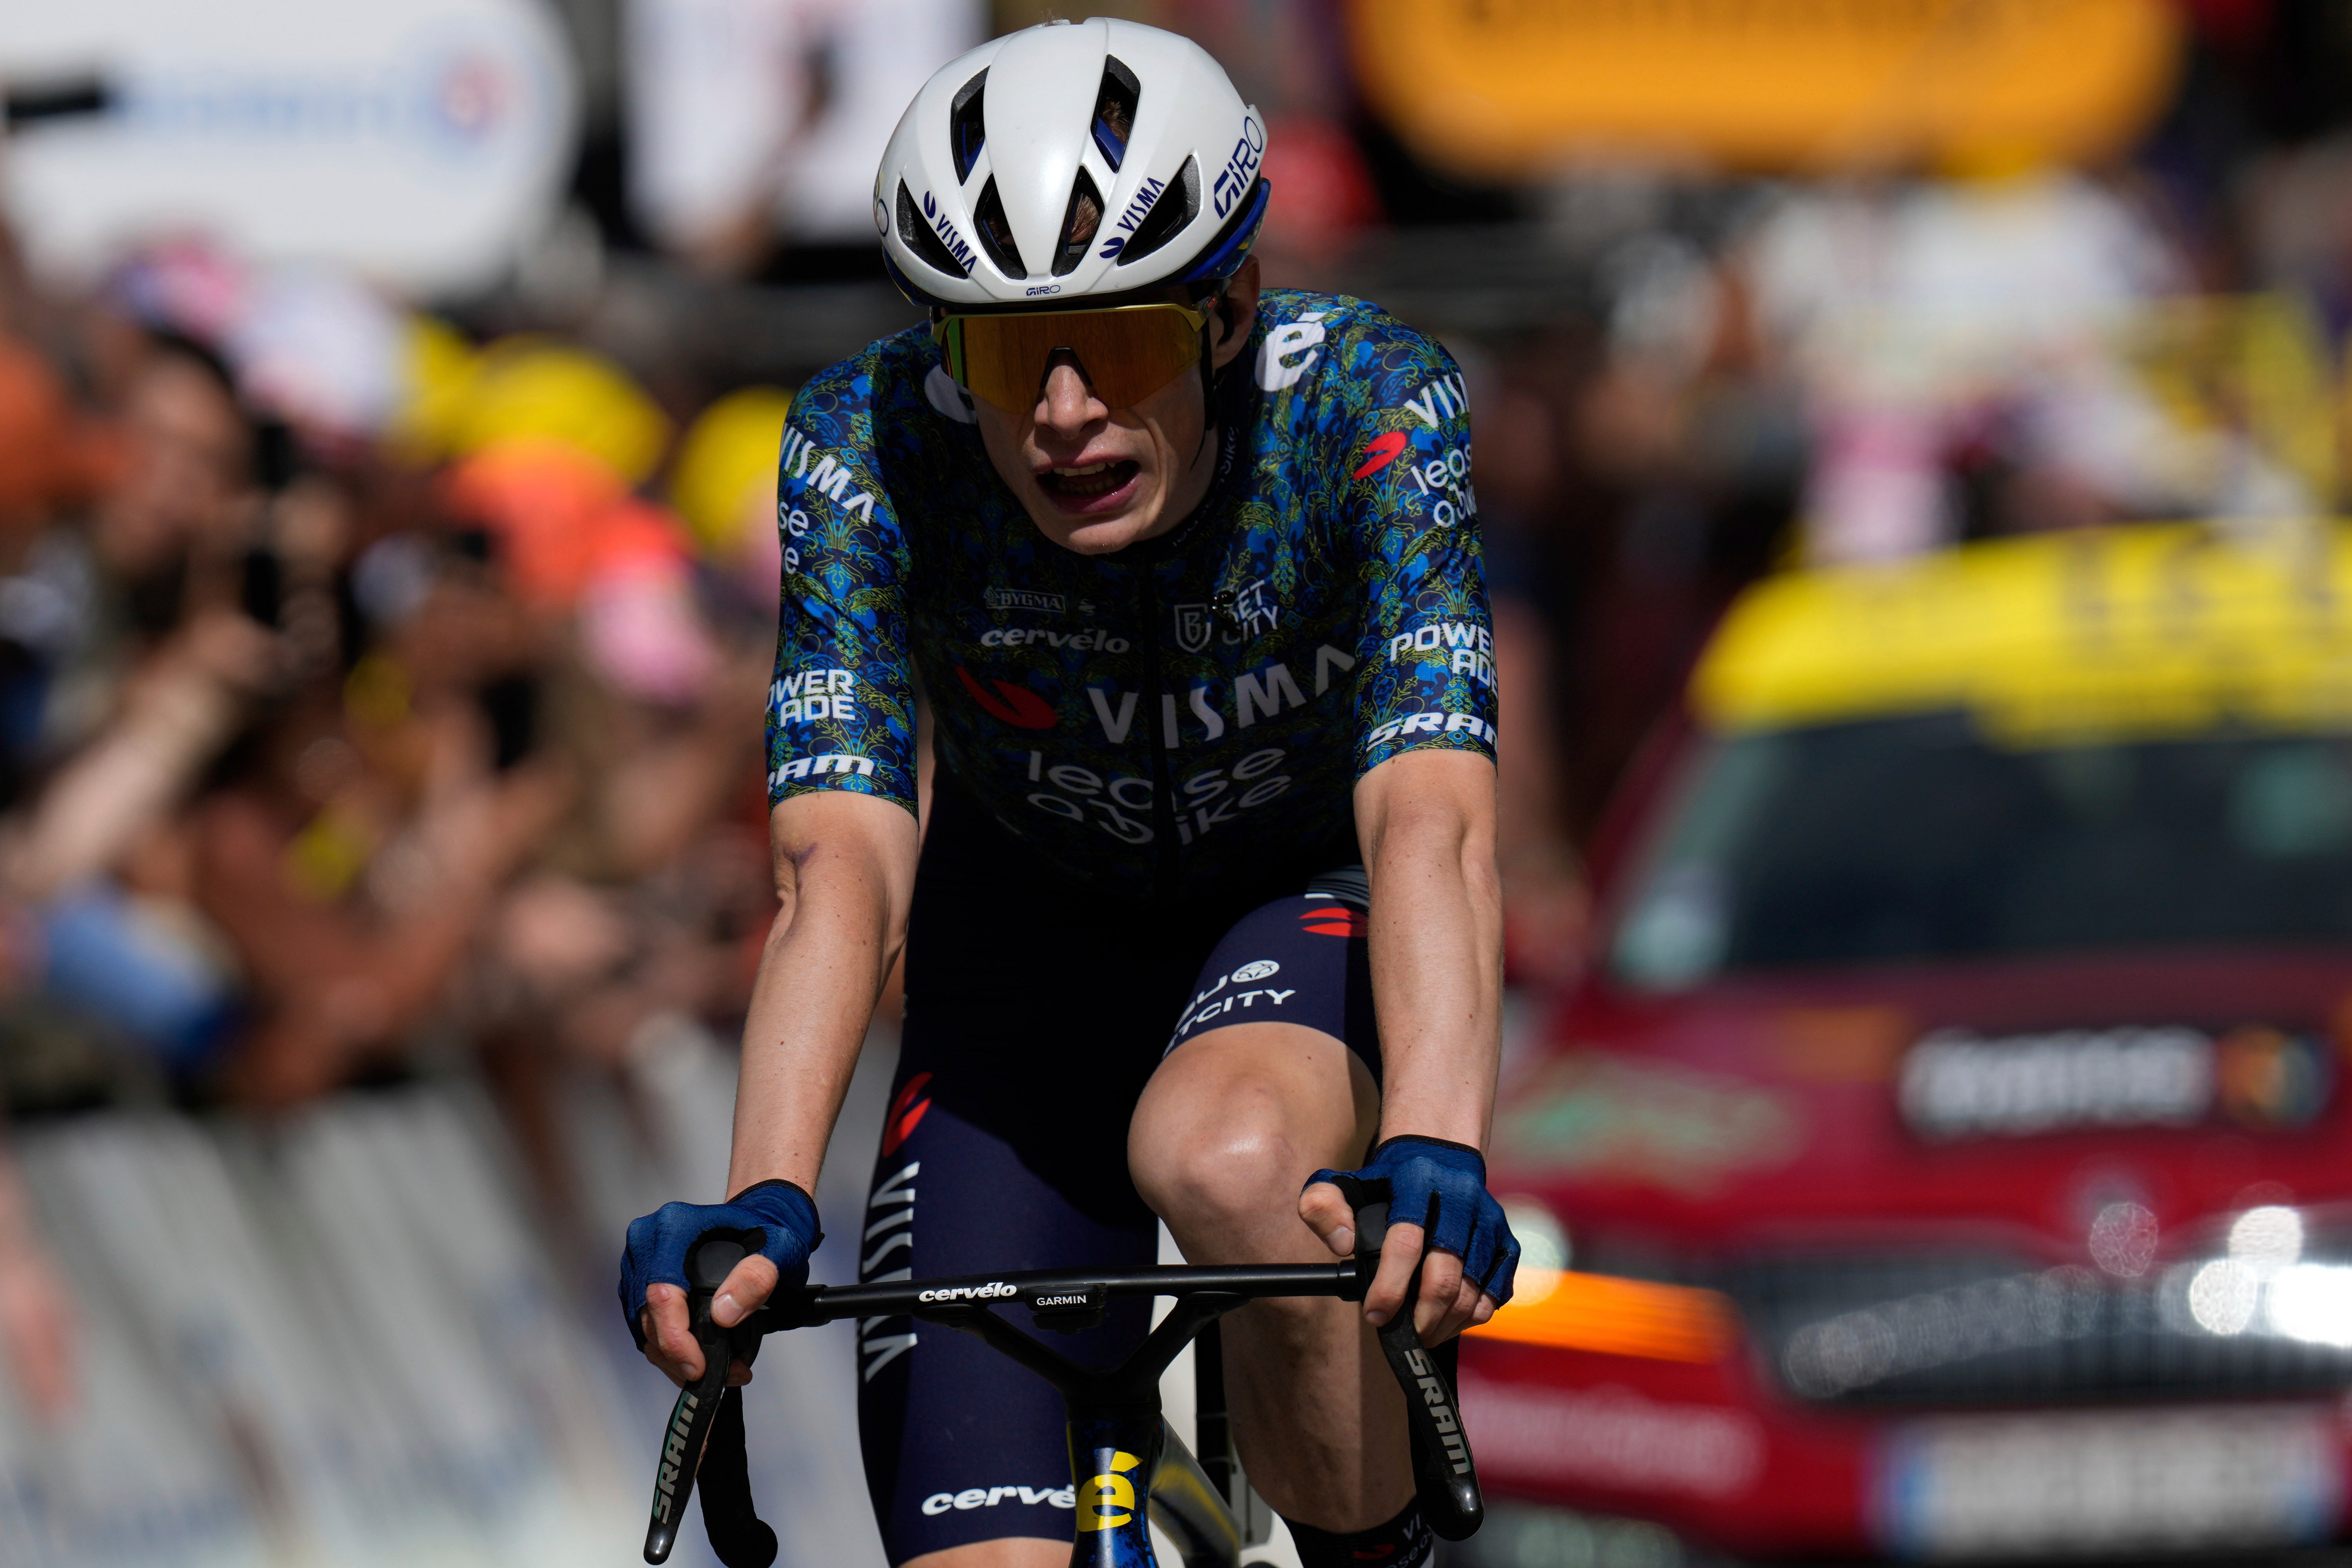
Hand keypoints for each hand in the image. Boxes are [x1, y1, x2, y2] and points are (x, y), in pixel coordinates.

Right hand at [621, 1180, 819, 1386]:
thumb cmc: (768, 1229)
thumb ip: (755, 1279)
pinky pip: (649, 1323)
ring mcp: (642, 1262)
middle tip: (723, 1375)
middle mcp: (648, 1243)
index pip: (661, 1295)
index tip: (699, 1368)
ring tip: (720, 1371)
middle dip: (681, 1357)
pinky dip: (672, 1346)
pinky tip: (701, 1357)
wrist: (763, 1214)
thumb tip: (724, 1314)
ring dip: (676, 1357)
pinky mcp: (644, 1280)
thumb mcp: (778, 1250)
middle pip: (649, 1318)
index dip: (676, 1340)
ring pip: (646, 1327)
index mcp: (673, 1230)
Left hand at [1300, 1136, 1518, 1343]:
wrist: (1439, 1156)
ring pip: (1473, 1291)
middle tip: (1402, 1333)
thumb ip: (1323, 1207)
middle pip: (1445, 1274)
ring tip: (1421, 1334)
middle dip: (1421, 1316)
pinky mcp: (1507, 1241)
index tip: (1374, 1315)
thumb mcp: (1344, 1182)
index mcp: (1417, 1181)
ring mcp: (1489, 1222)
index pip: (1406, 1241)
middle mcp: (1460, 1199)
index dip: (1389, 1286)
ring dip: (1446, 1324)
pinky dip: (1473, 1316)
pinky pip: (1496, 1293)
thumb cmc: (1386, 1182)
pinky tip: (1448, 1321)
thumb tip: (1342, 1245)